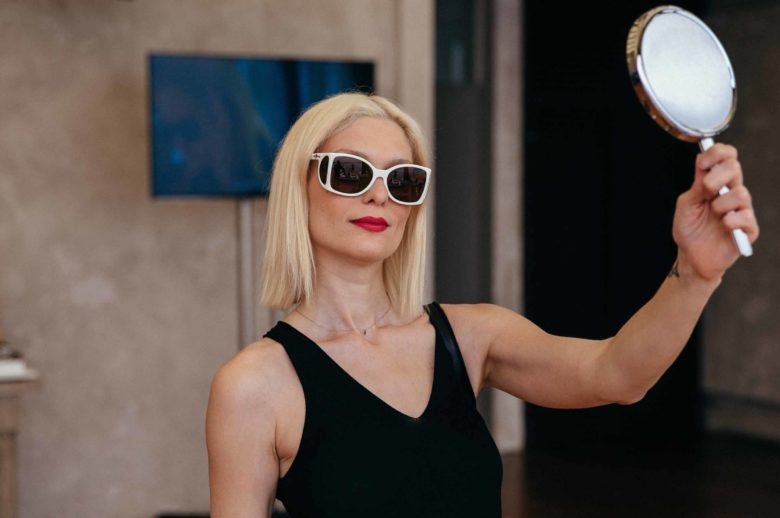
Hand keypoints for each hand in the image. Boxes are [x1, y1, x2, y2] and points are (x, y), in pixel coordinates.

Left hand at [672, 143, 758, 281]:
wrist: (692, 257)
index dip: (717, 153)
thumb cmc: (689, 230)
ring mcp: (742, 210)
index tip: (702, 162)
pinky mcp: (748, 229)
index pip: (727, 157)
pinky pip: (745, 217)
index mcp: (717, 184)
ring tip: (713, 215)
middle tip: (706, 192)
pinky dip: (730, 220)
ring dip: (721, 204)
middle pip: (735, 168)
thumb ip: (696, 185)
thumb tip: (703, 162)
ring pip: (741, 193)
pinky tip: (723, 226)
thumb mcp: (686, 205)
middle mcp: (732, 193)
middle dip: (717, 177)